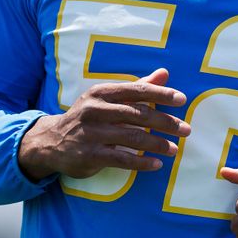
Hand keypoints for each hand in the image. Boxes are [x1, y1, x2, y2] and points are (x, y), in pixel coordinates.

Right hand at [18, 68, 189, 181]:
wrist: (51, 141)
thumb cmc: (88, 117)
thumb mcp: (107, 98)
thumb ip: (137, 87)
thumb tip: (164, 73)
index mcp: (102, 92)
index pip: (136, 90)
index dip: (161, 94)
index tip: (182, 100)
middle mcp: (95, 110)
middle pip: (138, 114)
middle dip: (165, 122)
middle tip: (186, 129)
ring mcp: (91, 133)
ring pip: (132, 137)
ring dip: (157, 143)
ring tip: (174, 149)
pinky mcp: (90, 155)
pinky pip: (122, 159)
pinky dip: (142, 162)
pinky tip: (156, 164)